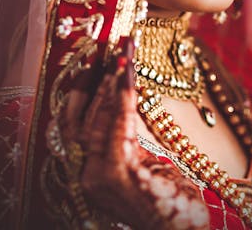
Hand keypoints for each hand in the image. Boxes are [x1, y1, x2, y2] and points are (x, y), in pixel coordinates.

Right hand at [61, 46, 208, 228]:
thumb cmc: (172, 203)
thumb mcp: (150, 163)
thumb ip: (132, 137)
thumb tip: (129, 99)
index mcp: (94, 171)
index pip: (79, 125)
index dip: (83, 92)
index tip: (93, 63)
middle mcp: (87, 175)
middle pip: (80, 118)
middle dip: (93, 80)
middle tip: (106, 47)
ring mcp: (97, 177)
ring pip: (95, 119)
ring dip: (110, 82)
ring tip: (122, 53)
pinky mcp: (115, 175)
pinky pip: (116, 128)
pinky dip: (120, 99)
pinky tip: (127, 76)